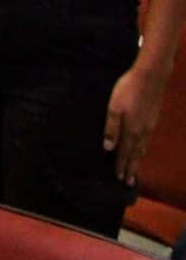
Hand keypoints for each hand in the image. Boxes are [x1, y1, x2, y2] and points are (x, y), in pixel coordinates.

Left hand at [105, 62, 170, 185]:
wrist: (151, 77)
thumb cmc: (127, 90)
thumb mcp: (114, 108)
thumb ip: (111, 129)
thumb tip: (108, 148)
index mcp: (131, 130)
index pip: (125, 153)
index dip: (121, 166)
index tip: (120, 179)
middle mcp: (142, 131)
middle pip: (136, 154)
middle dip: (131, 168)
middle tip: (129, 183)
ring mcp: (149, 125)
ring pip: (142, 147)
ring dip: (138, 159)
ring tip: (135, 169)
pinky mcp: (152, 119)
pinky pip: (146, 139)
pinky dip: (142, 148)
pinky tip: (141, 147)